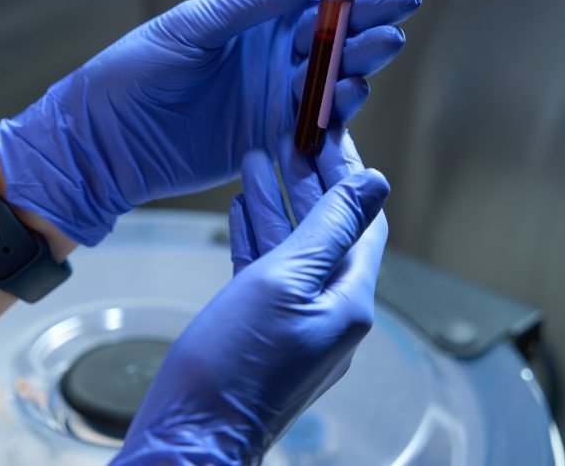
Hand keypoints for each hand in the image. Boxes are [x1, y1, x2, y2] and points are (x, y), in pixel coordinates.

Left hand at [0, 0, 418, 243]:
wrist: (106, 143)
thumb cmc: (134, 71)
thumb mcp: (192, 26)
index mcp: (252, 9)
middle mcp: (272, 46)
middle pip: (338, 22)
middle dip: (373, 9)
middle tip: (401, 3)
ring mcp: (277, 90)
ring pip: (336, 68)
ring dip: (363, 54)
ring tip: (383, 44)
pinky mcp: (276, 132)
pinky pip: (320, 117)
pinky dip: (341, 105)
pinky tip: (354, 90)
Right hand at [113, 134, 389, 464]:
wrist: (189, 434)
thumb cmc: (235, 362)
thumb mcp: (285, 280)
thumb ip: (329, 228)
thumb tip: (375, 183)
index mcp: (348, 299)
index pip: (362, 219)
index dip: (347, 172)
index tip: (327, 130)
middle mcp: (330, 311)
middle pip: (326, 229)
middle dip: (307, 179)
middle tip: (289, 133)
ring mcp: (295, 324)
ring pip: (292, 247)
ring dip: (276, 200)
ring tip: (256, 154)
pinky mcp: (261, 332)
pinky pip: (266, 272)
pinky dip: (255, 235)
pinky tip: (240, 207)